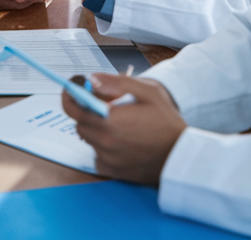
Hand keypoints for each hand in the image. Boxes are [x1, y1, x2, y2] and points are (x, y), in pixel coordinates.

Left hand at [63, 74, 185, 185]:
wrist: (182, 156)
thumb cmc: (167, 122)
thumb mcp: (148, 92)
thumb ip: (117, 83)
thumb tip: (92, 79)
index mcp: (110, 120)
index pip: (73, 108)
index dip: (68, 98)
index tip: (69, 91)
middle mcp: (105, 141)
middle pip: (80, 123)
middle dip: (88, 113)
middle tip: (106, 108)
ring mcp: (108, 158)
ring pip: (89, 139)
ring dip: (96, 130)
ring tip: (119, 126)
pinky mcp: (113, 171)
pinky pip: (97, 156)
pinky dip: (103, 148)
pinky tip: (121, 143)